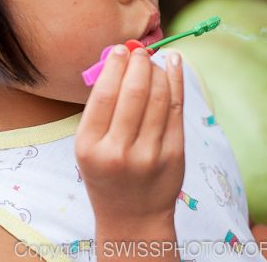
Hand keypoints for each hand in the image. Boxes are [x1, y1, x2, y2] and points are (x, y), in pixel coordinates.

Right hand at [74, 45, 184, 226]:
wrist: (132, 217)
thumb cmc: (107, 174)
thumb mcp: (89, 147)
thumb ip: (101, 109)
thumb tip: (119, 62)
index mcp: (89, 147)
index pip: (104, 95)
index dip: (115, 66)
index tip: (120, 50)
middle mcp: (119, 151)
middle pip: (135, 92)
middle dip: (139, 63)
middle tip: (139, 51)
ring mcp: (150, 154)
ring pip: (160, 97)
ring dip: (158, 70)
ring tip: (154, 59)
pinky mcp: (174, 154)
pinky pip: (177, 108)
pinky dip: (176, 81)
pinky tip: (174, 65)